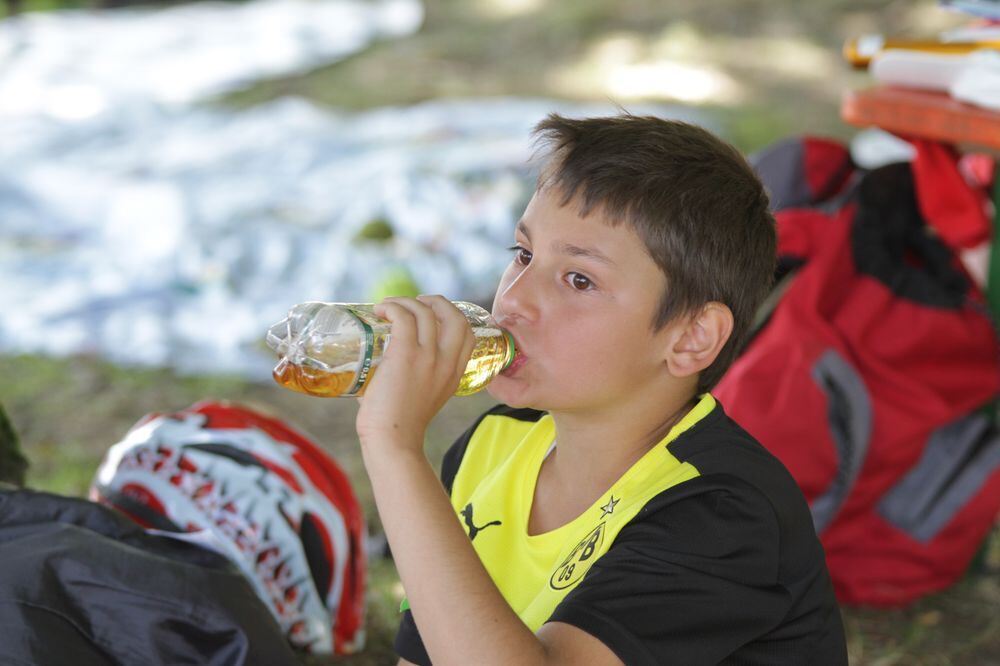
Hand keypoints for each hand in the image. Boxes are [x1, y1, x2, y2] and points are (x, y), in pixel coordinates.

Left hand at [355, 295, 475, 454]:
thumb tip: (381, 365)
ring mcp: (428, 356)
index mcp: (455, 373)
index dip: (451, 315)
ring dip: (405, 301)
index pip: (467, 332)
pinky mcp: (406, 354)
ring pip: (424, 311)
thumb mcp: (422, 397)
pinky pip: (404, 317)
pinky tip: (380, 311)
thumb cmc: (398, 425)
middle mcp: (446, 361)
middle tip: (412, 303)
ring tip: (387, 307)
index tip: (430, 313)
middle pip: (454, 314)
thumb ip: (414, 378)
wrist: (393, 441)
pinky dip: (392, 307)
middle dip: (435, 301)